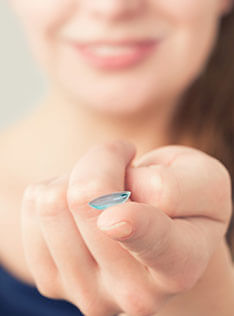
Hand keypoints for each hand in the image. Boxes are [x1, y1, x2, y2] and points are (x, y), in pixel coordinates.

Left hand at [21, 140, 231, 315]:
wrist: (155, 232)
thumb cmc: (183, 200)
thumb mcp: (203, 181)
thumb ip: (173, 187)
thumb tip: (112, 208)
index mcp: (180, 265)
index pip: (155, 241)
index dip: (132, 225)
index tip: (115, 215)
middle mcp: (134, 293)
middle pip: (86, 198)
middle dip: (104, 161)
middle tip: (122, 167)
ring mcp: (86, 291)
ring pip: (52, 200)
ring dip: (78, 176)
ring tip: (104, 191)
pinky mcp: (51, 282)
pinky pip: (33, 206)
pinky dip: (57, 188)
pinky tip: (81, 206)